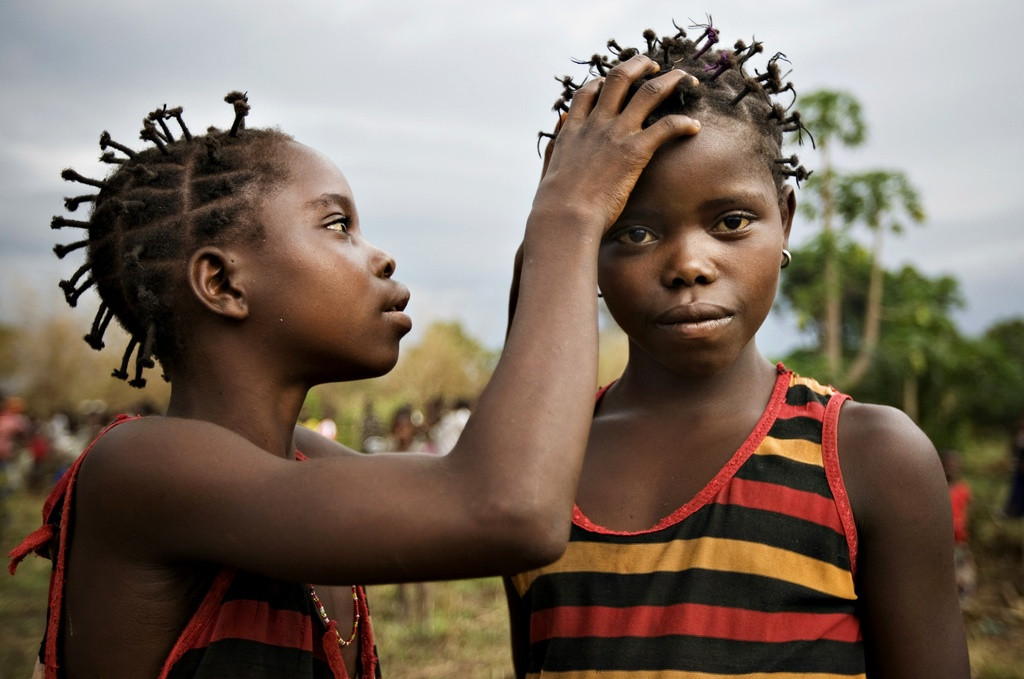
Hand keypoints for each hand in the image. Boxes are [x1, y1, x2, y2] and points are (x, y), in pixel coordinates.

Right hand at [532, 54, 700, 231]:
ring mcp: (616, 134)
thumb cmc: (554, 205)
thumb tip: (559, 129)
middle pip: (619, 78)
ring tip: (685, 79)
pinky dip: (684, 123)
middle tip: (653, 64)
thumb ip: (554, 146)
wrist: (564, 217)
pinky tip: (695, 127)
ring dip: (671, 80)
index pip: (588, 92)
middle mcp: (596, 124)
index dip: (603, 81)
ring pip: (649, 92)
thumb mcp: (548, 169)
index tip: (613, 80)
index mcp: (574, 130)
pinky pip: (667, 126)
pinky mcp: (635, 151)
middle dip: (639, 64)